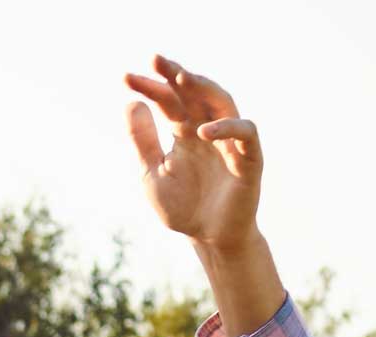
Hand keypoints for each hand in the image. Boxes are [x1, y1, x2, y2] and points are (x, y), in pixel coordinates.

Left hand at [124, 56, 261, 253]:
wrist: (208, 238)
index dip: (150, 87)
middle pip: (196, 93)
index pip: (168, 101)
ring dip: (203, 88)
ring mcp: (230, 142)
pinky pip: (245, 134)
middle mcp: (208, 130)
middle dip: (176, 75)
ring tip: (180, 78)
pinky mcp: (249, 159)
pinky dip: (228, 127)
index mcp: (185, 132)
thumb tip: (131, 103)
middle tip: (155, 59)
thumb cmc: (183, 206)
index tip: (125, 78)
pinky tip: (202, 130)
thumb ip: (143, 141)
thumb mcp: (152, 173)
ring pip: (223, 103)